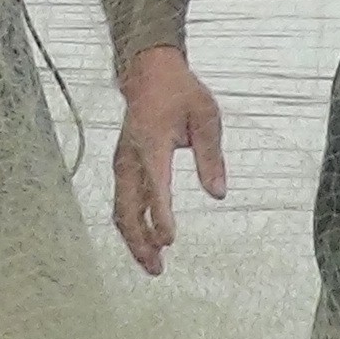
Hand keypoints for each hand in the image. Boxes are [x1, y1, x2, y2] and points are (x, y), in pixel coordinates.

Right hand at [109, 46, 224, 275]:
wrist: (148, 71)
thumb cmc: (178, 91)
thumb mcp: (206, 116)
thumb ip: (211, 156)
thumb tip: (218, 193)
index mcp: (151, 142)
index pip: (155, 185)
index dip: (160, 214)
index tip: (169, 239)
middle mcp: (131, 157)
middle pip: (128, 207)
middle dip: (140, 240)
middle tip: (157, 267)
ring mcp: (123, 162)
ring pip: (121, 209)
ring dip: (134, 239)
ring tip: (152, 264)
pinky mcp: (123, 166)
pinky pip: (122, 202)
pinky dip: (130, 225)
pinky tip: (144, 242)